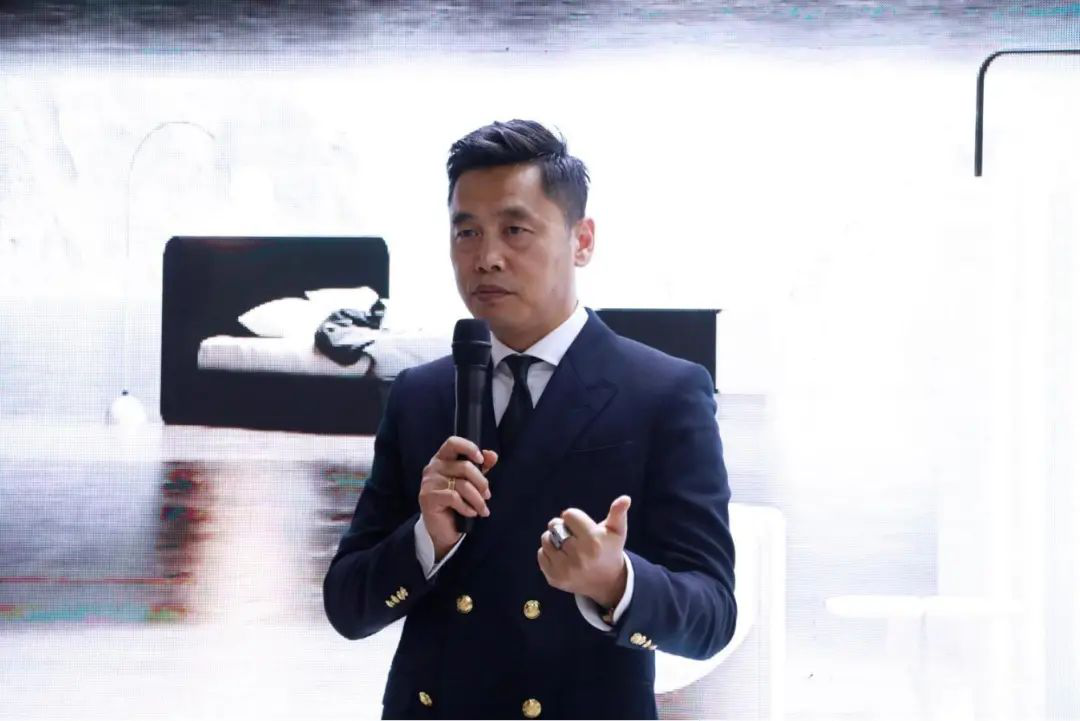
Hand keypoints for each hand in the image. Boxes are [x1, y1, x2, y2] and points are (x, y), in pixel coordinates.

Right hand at [418, 436, 497, 559]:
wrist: (443, 529)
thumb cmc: (457, 502)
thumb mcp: (471, 481)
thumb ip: (481, 466)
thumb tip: (492, 455)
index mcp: (443, 458)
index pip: (453, 443)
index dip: (469, 448)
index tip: (481, 459)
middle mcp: (433, 467)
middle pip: (464, 466)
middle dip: (481, 482)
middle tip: (487, 494)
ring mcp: (429, 482)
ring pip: (462, 485)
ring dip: (478, 499)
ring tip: (482, 509)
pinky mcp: (428, 497)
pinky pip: (454, 498)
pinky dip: (467, 507)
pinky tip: (471, 513)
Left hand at [537, 495, 630, 608]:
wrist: (606, 582)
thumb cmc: (610, 549)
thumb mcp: (617, 531)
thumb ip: (618, 513)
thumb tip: (625, 498)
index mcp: (593, 541)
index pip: (569, 515)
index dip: (574, 517)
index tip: (581, 525)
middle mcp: (579, 556)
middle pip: (555, 526)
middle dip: (561, 526)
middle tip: (572, 535)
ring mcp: (565, 569)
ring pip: (546, 539)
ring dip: (553, 538)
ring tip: (567, 546)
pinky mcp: (555, 578)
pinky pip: (541, 554)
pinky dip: (548, 553)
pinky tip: (562, 557)